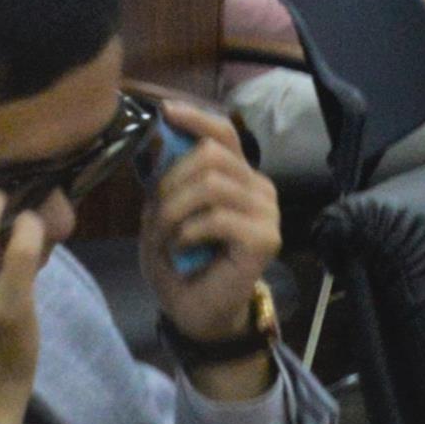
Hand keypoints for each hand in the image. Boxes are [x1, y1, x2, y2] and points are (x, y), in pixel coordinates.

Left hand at [141, 99, 281, 352]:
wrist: (196, 311)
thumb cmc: (180, 262)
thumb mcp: (163, 214)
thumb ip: (167, 182)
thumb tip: (158, 143)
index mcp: (238, 177)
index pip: (225, 134)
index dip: (196, 119)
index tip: (166, 112)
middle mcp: (259, 188)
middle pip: (210, 155)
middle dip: (170, 183)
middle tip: (157, 215)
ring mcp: (266, 212)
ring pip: (211, 184)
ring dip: (174, 211)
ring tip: (167, 236)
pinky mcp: (264, 238)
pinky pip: (215, 218)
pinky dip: (186, 233)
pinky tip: (183, 250)